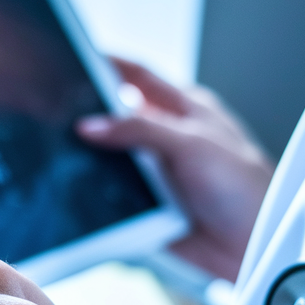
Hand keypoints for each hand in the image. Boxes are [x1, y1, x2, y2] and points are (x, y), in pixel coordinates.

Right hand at [77, 57, 273, 281]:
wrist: (251, 247)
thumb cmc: (243, 188)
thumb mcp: (192, 145)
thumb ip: (141, 130)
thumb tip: (90, 124)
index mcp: (184, 109)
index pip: (138, 76)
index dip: (108, 63)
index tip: (74, 57)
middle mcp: (167, 137)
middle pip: (117, 116)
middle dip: (87, 111)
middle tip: (54, 108)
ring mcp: (156, 170)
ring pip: (111, 156)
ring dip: (89, 156)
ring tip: (56, 149)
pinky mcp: (146, 203)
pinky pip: (111, 192)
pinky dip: (94, 190)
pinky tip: (75, 187)